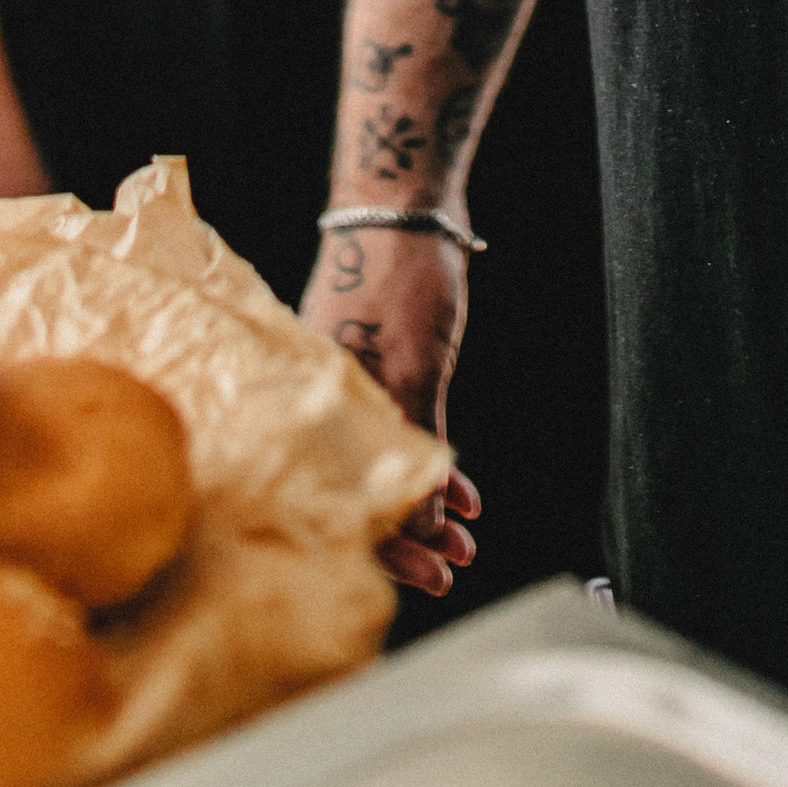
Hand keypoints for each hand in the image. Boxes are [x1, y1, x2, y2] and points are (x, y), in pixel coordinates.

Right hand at [299, 225, 480, 598]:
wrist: (404, 211)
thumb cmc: (396, 280)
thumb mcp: (415, 369)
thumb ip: (418, 446)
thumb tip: (427, 525)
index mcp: (321, 407)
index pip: (344, 498)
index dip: (388, 543)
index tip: (428, 575)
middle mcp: (330, 406)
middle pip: (361, 491)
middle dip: (409, 538)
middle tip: (450, 572)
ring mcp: (355, 390)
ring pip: (386, 469)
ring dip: (429, 508)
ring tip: (466, 544)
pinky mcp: (382, 374)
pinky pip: (404, 437)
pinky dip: (435, 468)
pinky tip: (466, 497)